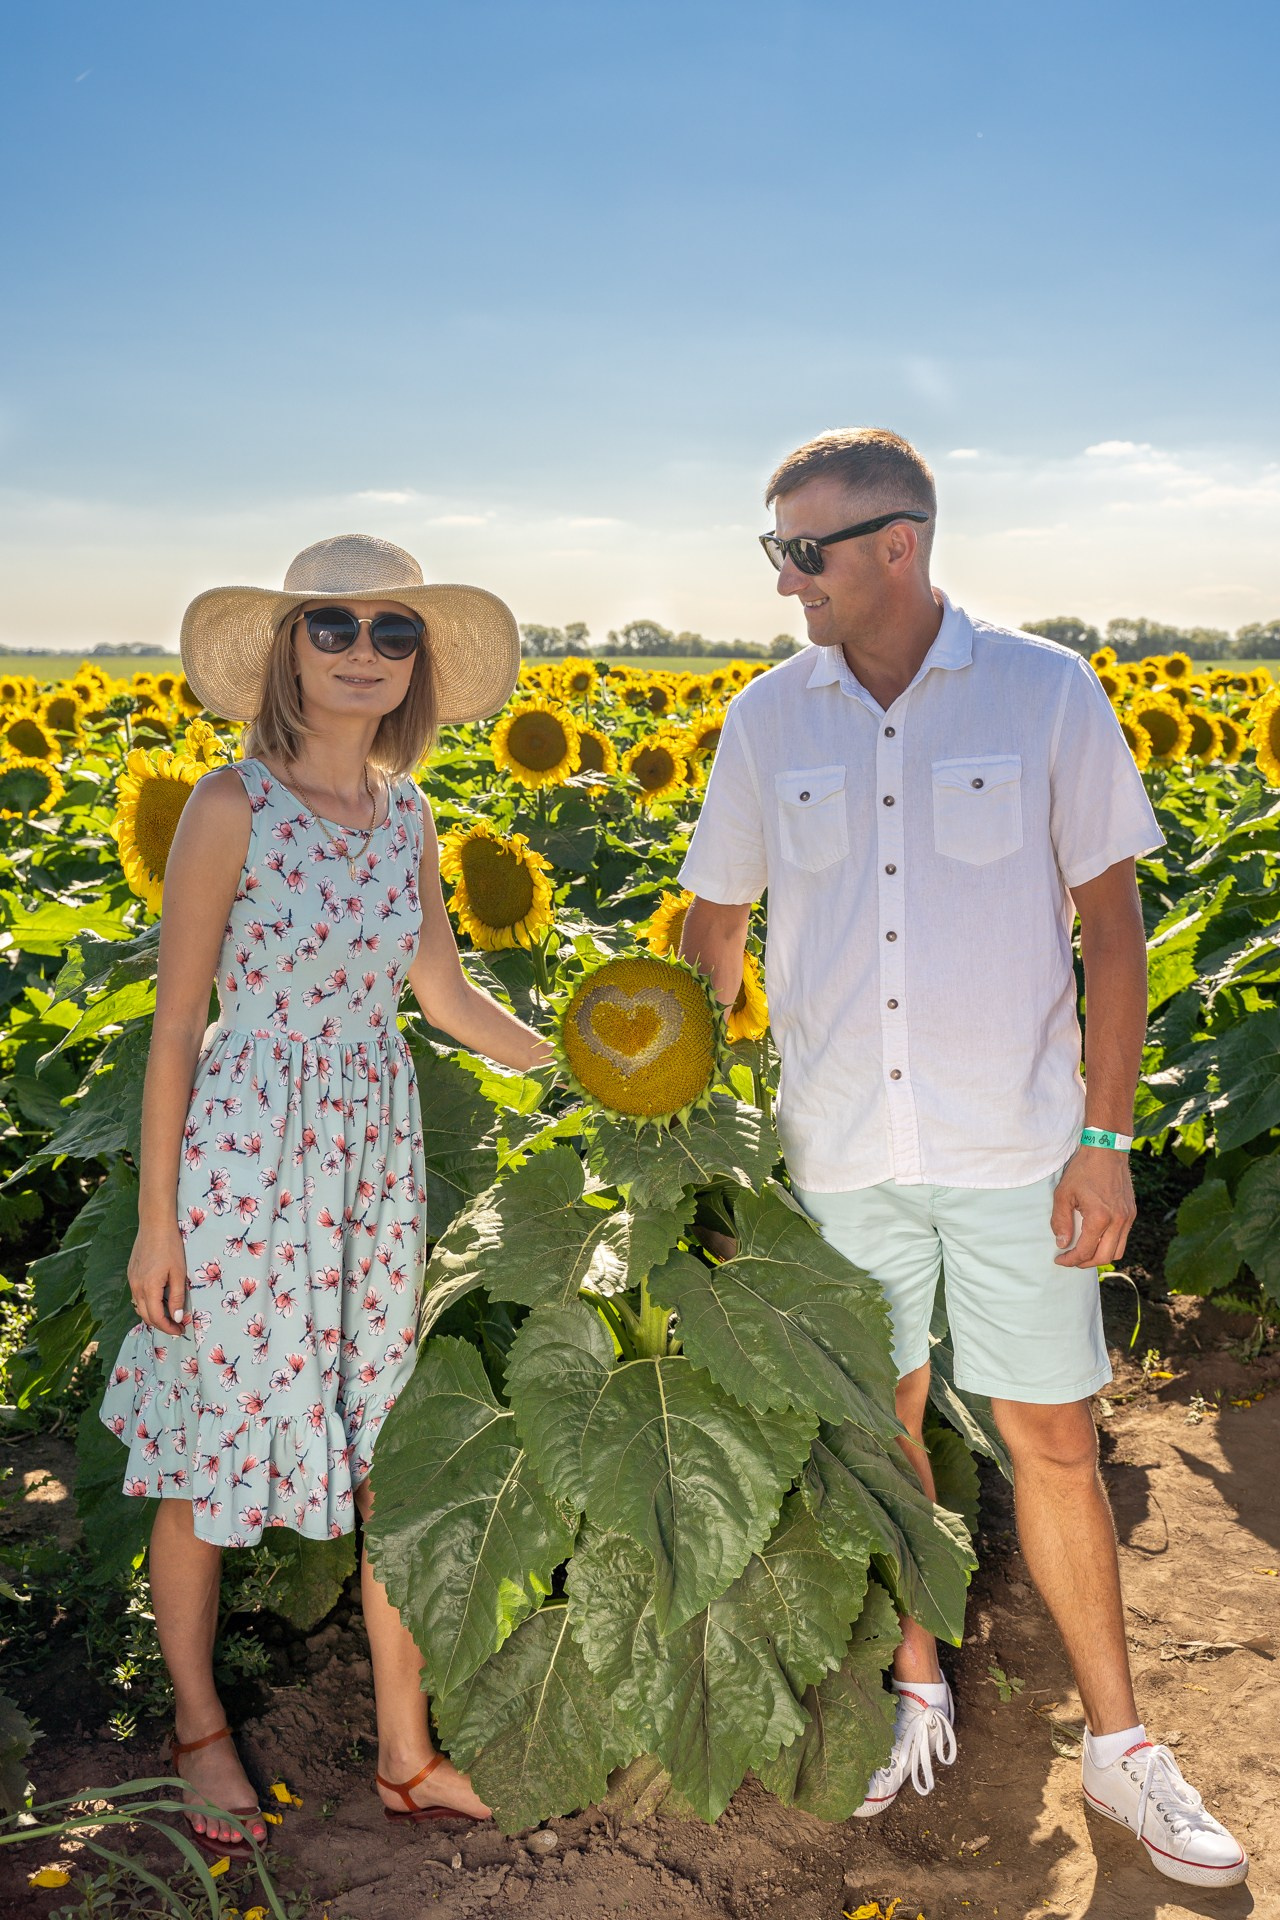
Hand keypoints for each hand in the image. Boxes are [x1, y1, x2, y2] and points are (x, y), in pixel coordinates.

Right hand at [127, 1226, 188, 1335]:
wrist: (155, 1225)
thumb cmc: (170, 1246)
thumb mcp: (179, 1273)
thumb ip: (177, 1297)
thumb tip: (176, 1318)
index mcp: (148, 1288)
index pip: (156, 1318)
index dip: (168, 1328)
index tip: (180, 1331)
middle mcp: (136, 1287)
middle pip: (145, 1316)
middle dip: (161, 1325)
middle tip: (177, 1327)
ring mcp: (131, 1280)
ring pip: (139, 1307)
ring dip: (153, 1315)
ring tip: (169, 1316)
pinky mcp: (131, 1274)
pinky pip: (137, 1296)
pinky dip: (147, 1304)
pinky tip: (159, 1301)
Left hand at [1051, 1146, 1135, 1268]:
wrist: (1107, 1150)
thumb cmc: (1083, 1170)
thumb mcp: (1063, 1194)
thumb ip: (1061, 1221)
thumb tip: (1062, 1243)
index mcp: (1100, 1218)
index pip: (1085, 1251)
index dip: (1070, 1260)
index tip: (1059, 1259)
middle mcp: (1118, 1221)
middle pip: (1104, 1257)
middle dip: (1085, 1263)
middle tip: (1071, 1259)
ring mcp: (1128, 1218)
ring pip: (1118, 1251)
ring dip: (1100, 1256)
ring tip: (1084, 1252)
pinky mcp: (1132, 1213)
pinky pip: (1123, 1238)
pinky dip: (1110, 1244)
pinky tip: (1096, 1238)